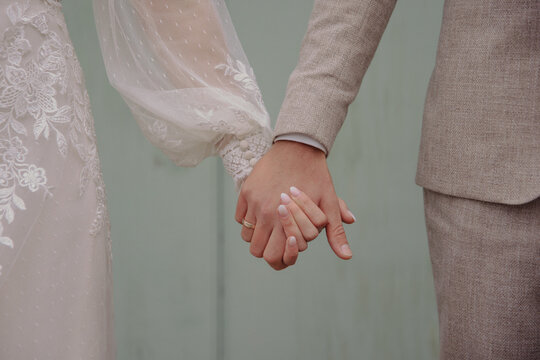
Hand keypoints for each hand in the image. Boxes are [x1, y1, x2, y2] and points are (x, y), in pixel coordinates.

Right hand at [236, 141, 352, 269]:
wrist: (299, 147)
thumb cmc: (316, 177)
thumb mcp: (328, 204)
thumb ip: (335, 232)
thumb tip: (347, 257)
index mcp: (286, 220)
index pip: (274, 257)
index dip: (283, 256)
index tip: (290, 243)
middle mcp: (266, 213)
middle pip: (257, 251)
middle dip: (269, 249)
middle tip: (279, 239)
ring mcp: (253, 202)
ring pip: (247, 236)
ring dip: (258, 236)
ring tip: (271, 227)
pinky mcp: (246, 192)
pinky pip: (240, 218)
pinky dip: (249, 221)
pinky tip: (262, 214)